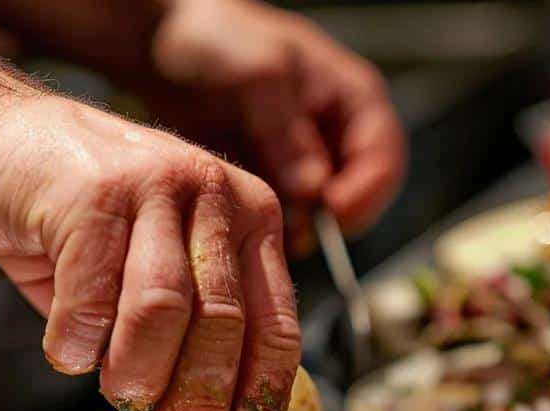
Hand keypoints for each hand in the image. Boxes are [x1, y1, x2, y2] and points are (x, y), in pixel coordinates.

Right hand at [0, 90, 300, 410]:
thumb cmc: (83, 227)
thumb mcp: (158, 278)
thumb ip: (192, 340)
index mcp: (251, 223)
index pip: (276, 329)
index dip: (262, 406)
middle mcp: (217, 197)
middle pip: (224, 325)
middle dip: (198, 400)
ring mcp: (158, 184)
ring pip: (163, 309)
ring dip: (137, 371)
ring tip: (117, 389)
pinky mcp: (96, 189)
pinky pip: (92, 294)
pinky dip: (76, 340)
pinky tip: (68, 348)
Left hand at [141, 0, 405, 241]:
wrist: (164, 48)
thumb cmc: (218, 41)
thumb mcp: (257, 74)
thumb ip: (286, 133)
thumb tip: (314, 190)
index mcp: (355, 101)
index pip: (385, 163)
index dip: (364, 194)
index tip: (329, 213)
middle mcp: (338, 140)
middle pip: (358, 201)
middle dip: (326, 220)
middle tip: (288, 224)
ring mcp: (307, 169)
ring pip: (320, 221)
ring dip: (294, 230)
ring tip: (256, 214)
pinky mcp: (275, 189)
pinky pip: (286, 225)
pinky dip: (271, 230)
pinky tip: (242, 216)